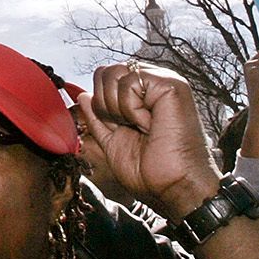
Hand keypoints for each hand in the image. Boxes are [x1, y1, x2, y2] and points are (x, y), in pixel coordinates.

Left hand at [77, 62, 221, 220]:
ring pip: (114, 73)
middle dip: (106, 105)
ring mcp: (164, 81)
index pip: (104, 78)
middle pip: (106, 72)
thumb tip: (84, 95)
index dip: (101, 105)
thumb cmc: (151, 172)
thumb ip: (98, 118)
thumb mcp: (113, 142)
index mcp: (142, 94)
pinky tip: (149, 124)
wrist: (173, 187)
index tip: (122, 128)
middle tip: (130, 128)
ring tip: (142, 127)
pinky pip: (130, 81)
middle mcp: (153, 83)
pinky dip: (132, 109)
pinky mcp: (171, 84)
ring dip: (119, 109)